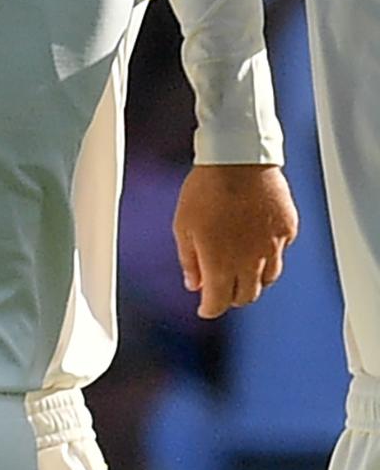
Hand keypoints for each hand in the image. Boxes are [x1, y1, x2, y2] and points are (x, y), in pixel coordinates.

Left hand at [172, 163, 298, 317]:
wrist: (238, 160)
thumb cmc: (205, 188)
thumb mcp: (183, 225)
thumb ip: (189, 259)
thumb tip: (193, 284)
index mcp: (220, 262)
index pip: (218, 301)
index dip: (210, 309)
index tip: (204, 309)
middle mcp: (250, 260)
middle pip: (247, 295)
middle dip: (231, 298)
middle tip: (221, 292)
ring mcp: (273, 246)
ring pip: (268, 279)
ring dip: (253, 282)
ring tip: (241, 274)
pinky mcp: (287, 230)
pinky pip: (281, 254)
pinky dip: (269, 257)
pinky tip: (258, 247)